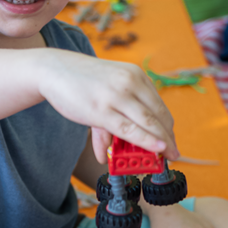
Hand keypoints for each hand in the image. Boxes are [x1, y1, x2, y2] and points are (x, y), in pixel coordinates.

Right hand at [36, 51, 179, 164]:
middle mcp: (130, 83)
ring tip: (166, 158)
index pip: (159, 105)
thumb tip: (104, 154)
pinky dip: (146, 141)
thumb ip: (107, 124)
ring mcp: (117, 96)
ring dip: (161, 143)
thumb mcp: (103, 94)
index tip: (171, 142)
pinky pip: (130, 130)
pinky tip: (156, 150)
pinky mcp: (102, 111)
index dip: (167, 126)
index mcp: (136, 75)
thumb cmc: (79, 82)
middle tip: (174, 154)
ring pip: (149, 123)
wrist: (53, 69)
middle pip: (159, 115)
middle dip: (169, 138)